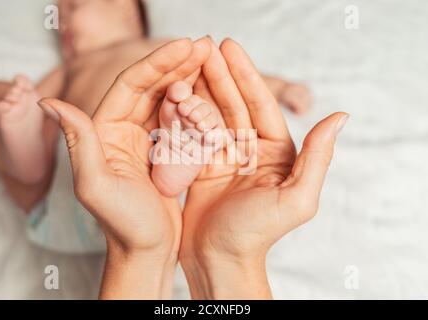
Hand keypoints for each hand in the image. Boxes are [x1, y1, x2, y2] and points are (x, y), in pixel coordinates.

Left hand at [38, 38, 210, 298]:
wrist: (147, 251)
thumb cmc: (124, 225)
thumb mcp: (96, 184)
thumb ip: (78, 141)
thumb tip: (48, 101)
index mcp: (104, 132)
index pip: (131, 86)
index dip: (158, 63)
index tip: (186, 46)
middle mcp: (122, 130)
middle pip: (151, 86)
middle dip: (177, 64)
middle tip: (205, 45)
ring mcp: (145, 139)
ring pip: (167, 99)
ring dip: (189, 79)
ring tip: (212, 60)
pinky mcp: (165, 151)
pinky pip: (180, 120)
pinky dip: (195, 105)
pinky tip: (212, 92)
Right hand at [180, 38, 347, 298]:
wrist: (219, 260)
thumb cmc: (257, 235)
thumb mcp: (297, 199)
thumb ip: (318, 157)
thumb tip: (340, 117)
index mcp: (277, 152)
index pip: (260, 104)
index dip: (245, 75)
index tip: (228, 48)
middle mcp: (251, 150)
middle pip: (234, 103)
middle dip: (220, 74)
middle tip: (203, 44)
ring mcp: (224, 156)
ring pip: (211, 114)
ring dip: (200, 88)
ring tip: (185, 62)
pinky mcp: (200, 165)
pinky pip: (192, 134)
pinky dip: (183, 114)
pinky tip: (174, 94)